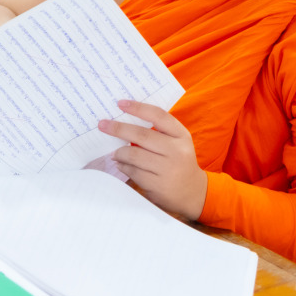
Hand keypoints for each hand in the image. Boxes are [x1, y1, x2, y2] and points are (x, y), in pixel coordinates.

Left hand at [97, 100, 207, 221]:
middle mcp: (177, 151)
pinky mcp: (158, 185)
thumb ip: (158, 131)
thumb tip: (123, 120)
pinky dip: (123, 166)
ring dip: (119, 152)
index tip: (120, 104)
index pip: (158, 116)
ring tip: (115, 152)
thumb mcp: (176, 143)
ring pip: (134, 154)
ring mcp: (168, 169)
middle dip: (118, 129)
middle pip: (141, 135)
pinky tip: (121, 164)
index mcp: (181, 135)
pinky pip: (133, 171)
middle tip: (103, 125)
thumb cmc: (178, 161)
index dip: (138, 108)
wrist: (193, 192)